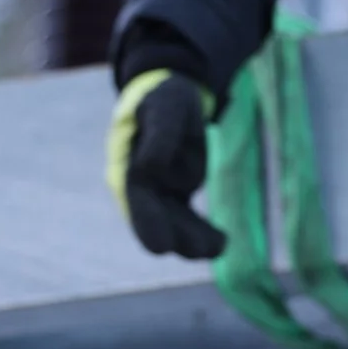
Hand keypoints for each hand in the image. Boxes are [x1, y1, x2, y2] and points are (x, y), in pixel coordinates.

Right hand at [106, 70, 225, 258]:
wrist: (173, 98)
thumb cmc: (165, 100)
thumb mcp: (165, 109)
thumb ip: (160, 136)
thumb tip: (149, 167)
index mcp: (127, 167)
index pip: (137, 199)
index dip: (148, 223)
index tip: (161, 247)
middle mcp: (139, 186)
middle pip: (157, 218)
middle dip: (179, 236)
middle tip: (205, 249)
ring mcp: (157, 194)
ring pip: (174, 223)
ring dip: (194, 238)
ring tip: (221, 246)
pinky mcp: (175, 196)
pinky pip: (188, 220)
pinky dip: (202, 232)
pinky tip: (220, 242)